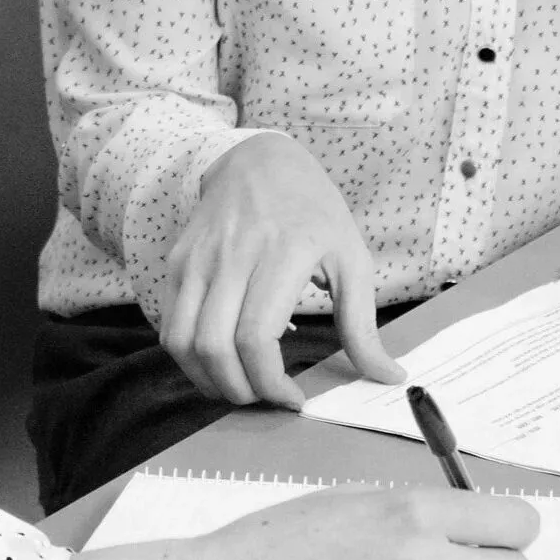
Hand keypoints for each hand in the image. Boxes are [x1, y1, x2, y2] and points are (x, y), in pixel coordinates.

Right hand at [162, 133, 405, 406]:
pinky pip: (170, 327)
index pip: (256, 337)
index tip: (293, 398)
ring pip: (182, 342)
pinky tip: (219, 363)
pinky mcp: (177, 263)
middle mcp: (231, 256)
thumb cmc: (312, 212)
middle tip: (266, 398)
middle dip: (240, 391)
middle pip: (215, 348)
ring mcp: (197, 259)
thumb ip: (363, 325)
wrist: (260, 161)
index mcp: (282, 254)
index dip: (270, 382)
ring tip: (240, 387)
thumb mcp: (352, 259)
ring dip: (208, 381)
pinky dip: (190, 359)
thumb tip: (388, 376)